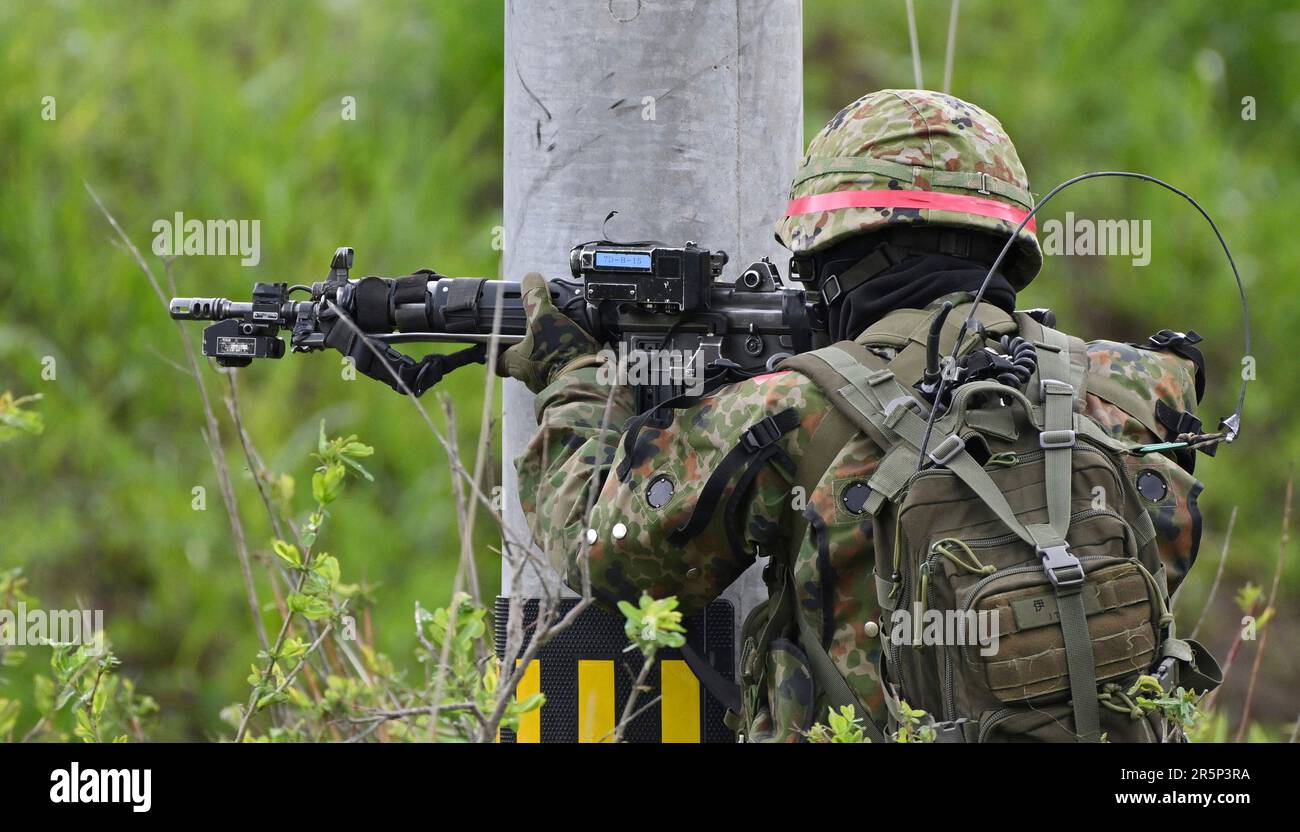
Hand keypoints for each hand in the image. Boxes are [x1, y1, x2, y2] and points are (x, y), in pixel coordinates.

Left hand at [497, 272, 598, 392]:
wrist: (589, 377)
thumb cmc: (560, 351)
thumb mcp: (543, 315)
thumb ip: (535, 296)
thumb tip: (530, 277)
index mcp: (516, 362)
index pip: (497, 361)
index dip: (496, 351)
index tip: (501, 340)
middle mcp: (529, 376)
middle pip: (521, 362)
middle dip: (529, 347)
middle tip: (538, 331)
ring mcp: (549, 381)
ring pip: (543, 366)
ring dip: (550, 352)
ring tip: (562, 334)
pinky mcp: (568, 381)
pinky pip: (563, 368)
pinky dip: (568, 357)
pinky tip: (578, 345)